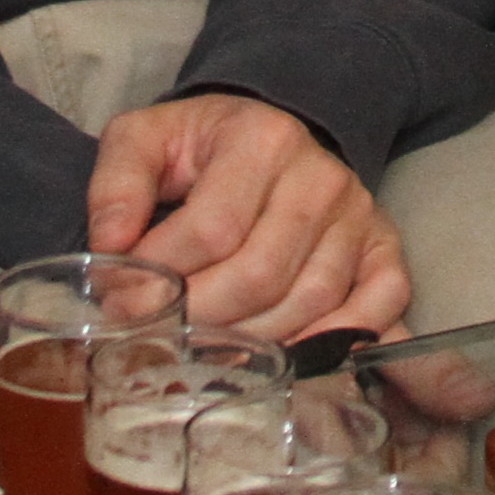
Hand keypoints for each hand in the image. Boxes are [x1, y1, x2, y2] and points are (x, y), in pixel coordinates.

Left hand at [88, 94, 411, 342]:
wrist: (269, 133)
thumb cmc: (202, 146)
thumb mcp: (146, 140)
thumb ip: (118, 185)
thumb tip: (111, 248)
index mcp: (263, 140)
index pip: (212, 229)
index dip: (161, 276)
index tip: (121, 300)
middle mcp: (322, 177)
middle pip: (261, 274)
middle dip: (200, 317)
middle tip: (160, 335)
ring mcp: (358, 216)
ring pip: (310, 302)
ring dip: (252, 341)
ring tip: (205, 349)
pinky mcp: (383, 248)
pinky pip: (378, 306)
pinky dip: (336, 341)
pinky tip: (290, 361)